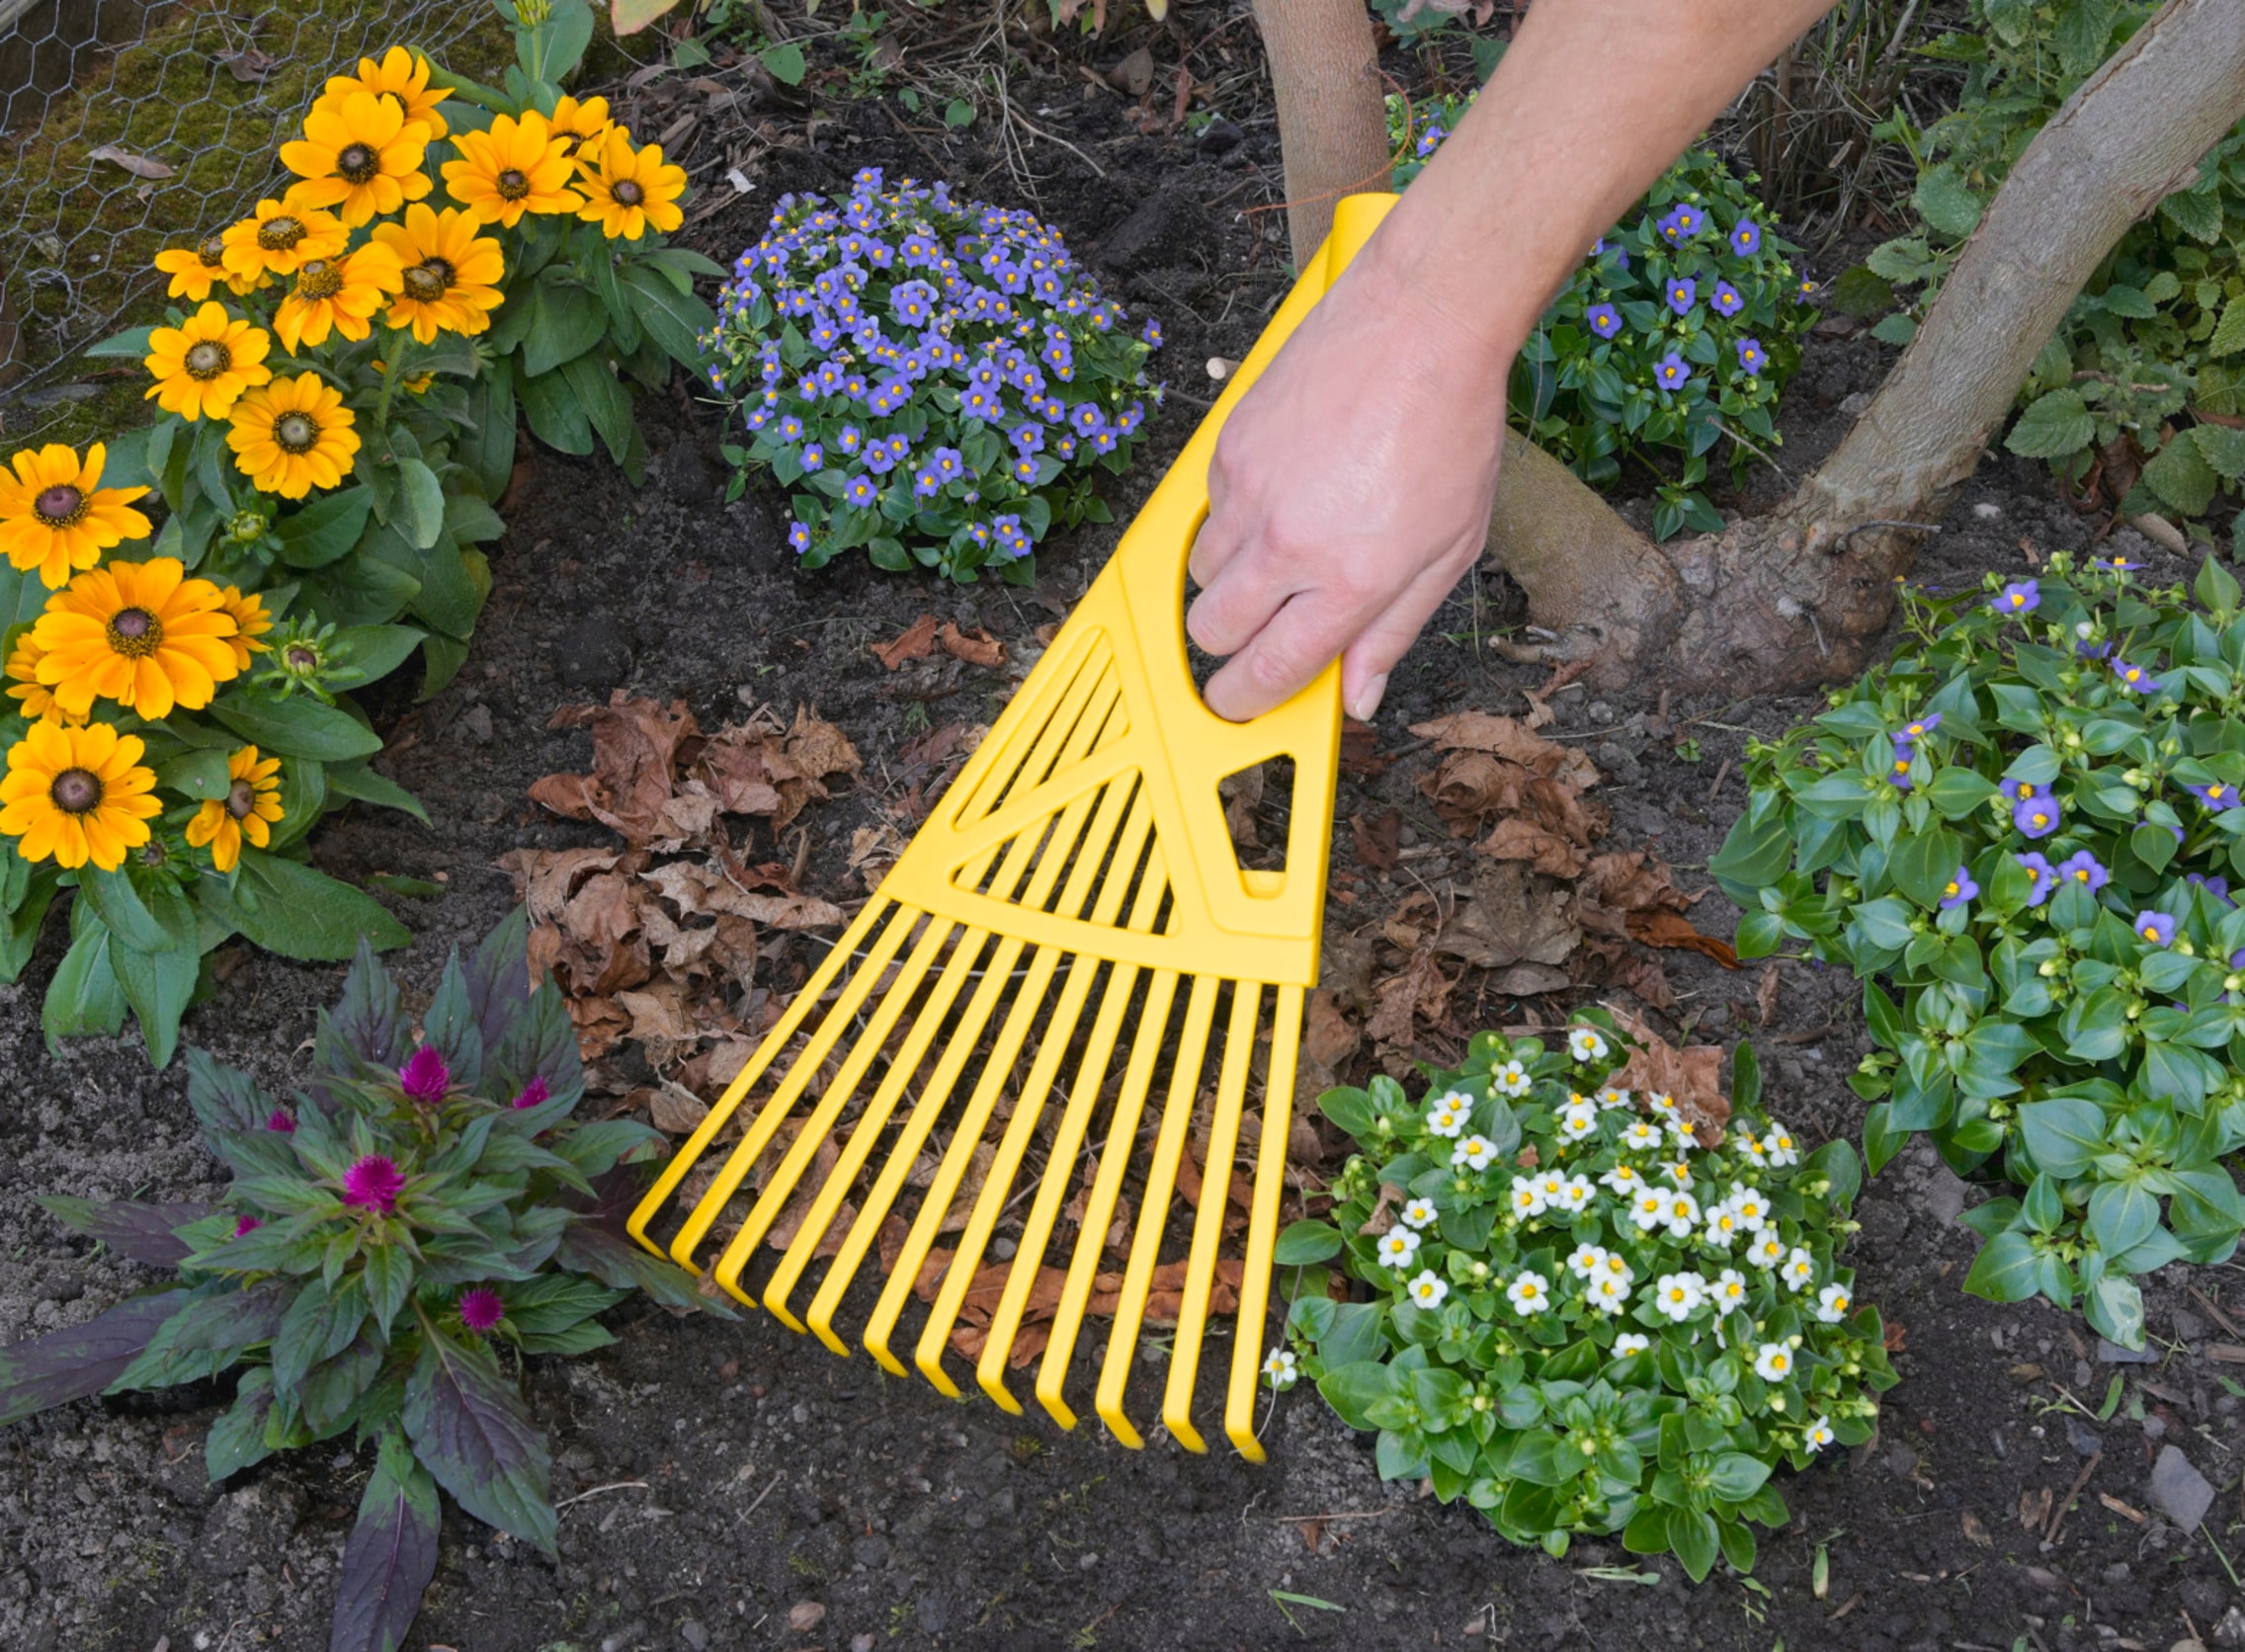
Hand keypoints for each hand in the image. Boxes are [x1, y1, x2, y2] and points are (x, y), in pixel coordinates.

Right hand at [1185, 255, 1511, 722]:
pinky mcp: (1229, 446)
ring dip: (1229, 578)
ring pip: (1198, 572)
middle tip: (1264, 625)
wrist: (1422, 323)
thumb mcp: (1449, 552)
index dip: (1243, 701)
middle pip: (1210, 630)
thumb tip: (1358, 697)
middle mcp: (1287, 544)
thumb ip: (1393, 630)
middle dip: (1229, 642)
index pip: (1265, 672)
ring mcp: (1249, 493)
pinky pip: (1208, 508)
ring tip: (1283, 548)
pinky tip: (1287, 488)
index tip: (1240, 701)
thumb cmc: (1450, 431)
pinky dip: (1235, 515)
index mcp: (1348, 582)